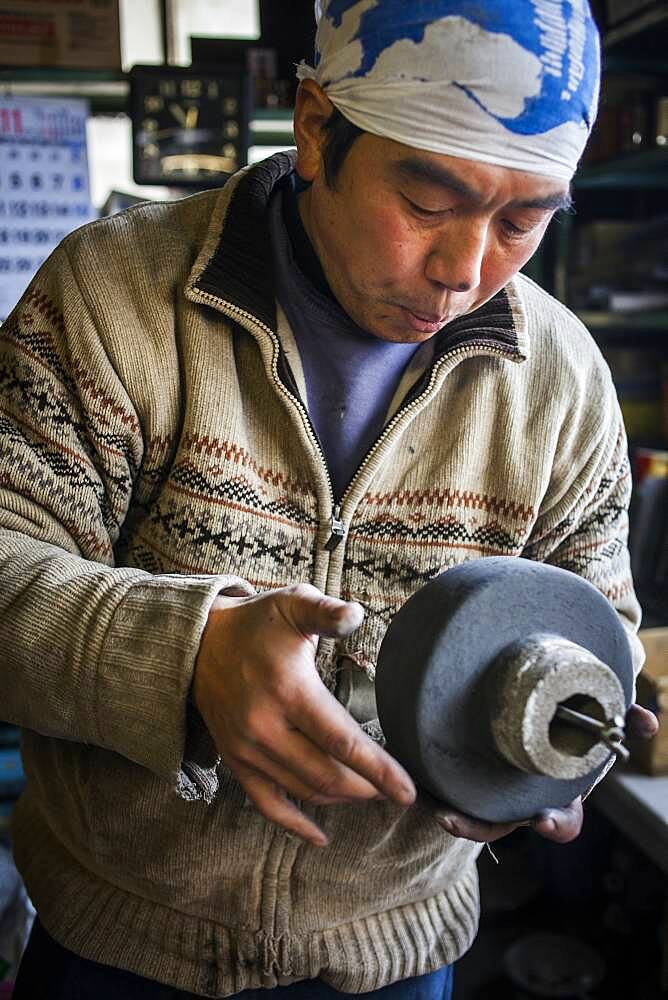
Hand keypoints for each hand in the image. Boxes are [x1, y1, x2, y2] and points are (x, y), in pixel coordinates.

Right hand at [192, 584, 415, 846]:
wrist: (199, 643)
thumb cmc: (257, 623)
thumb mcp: (292, 604)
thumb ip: (326, 612)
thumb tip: (356, 616)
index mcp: (288, 690)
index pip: (342, 741)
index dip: (379, 770)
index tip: (408, 791)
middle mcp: (265, 726)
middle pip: (327, 775)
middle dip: (368, 788)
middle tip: (397, 790)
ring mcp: (247, 749)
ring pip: (304, 789)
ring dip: (342, 798)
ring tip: (371, 793)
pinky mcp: (235, 761)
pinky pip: (267, 804)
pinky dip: (295, 823)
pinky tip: (320, 835)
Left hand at [431, 702, 657, 843]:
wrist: (546, 703)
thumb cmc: (574, 716)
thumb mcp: (602, 716)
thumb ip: (627, 718)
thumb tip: (648, 722)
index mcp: (557, 793)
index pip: (560, 823)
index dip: (554, 825)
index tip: (544, 821)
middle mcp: (521, 798)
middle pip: (498, 826)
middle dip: (474, 827)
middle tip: (451, 820)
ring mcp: (492, 788)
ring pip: (468, 813)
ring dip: (447, 813)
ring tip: (429, 806)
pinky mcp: (466, 771)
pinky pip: (448, 782)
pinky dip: (433, 781)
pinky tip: (415, 770)